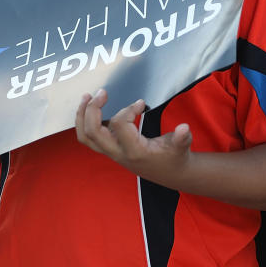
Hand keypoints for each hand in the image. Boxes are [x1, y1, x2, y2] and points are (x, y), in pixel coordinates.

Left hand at [75, 89, 192, 180]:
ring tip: (87, 97)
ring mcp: (111, 152)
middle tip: (102, 92)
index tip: (141, 103)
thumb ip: (181, 138)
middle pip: (93, 132)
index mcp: (134, 151)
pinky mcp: (110, 150)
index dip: (128, 109)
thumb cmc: (174, 157)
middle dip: (93, 110)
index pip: (119, 125)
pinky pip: (88, 138)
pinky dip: (84, 122)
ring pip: (85, 136)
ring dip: (82, 115)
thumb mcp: (181, 147)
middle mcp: (118, 153)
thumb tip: (184, 128)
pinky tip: (90, 107)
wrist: (170, 174)